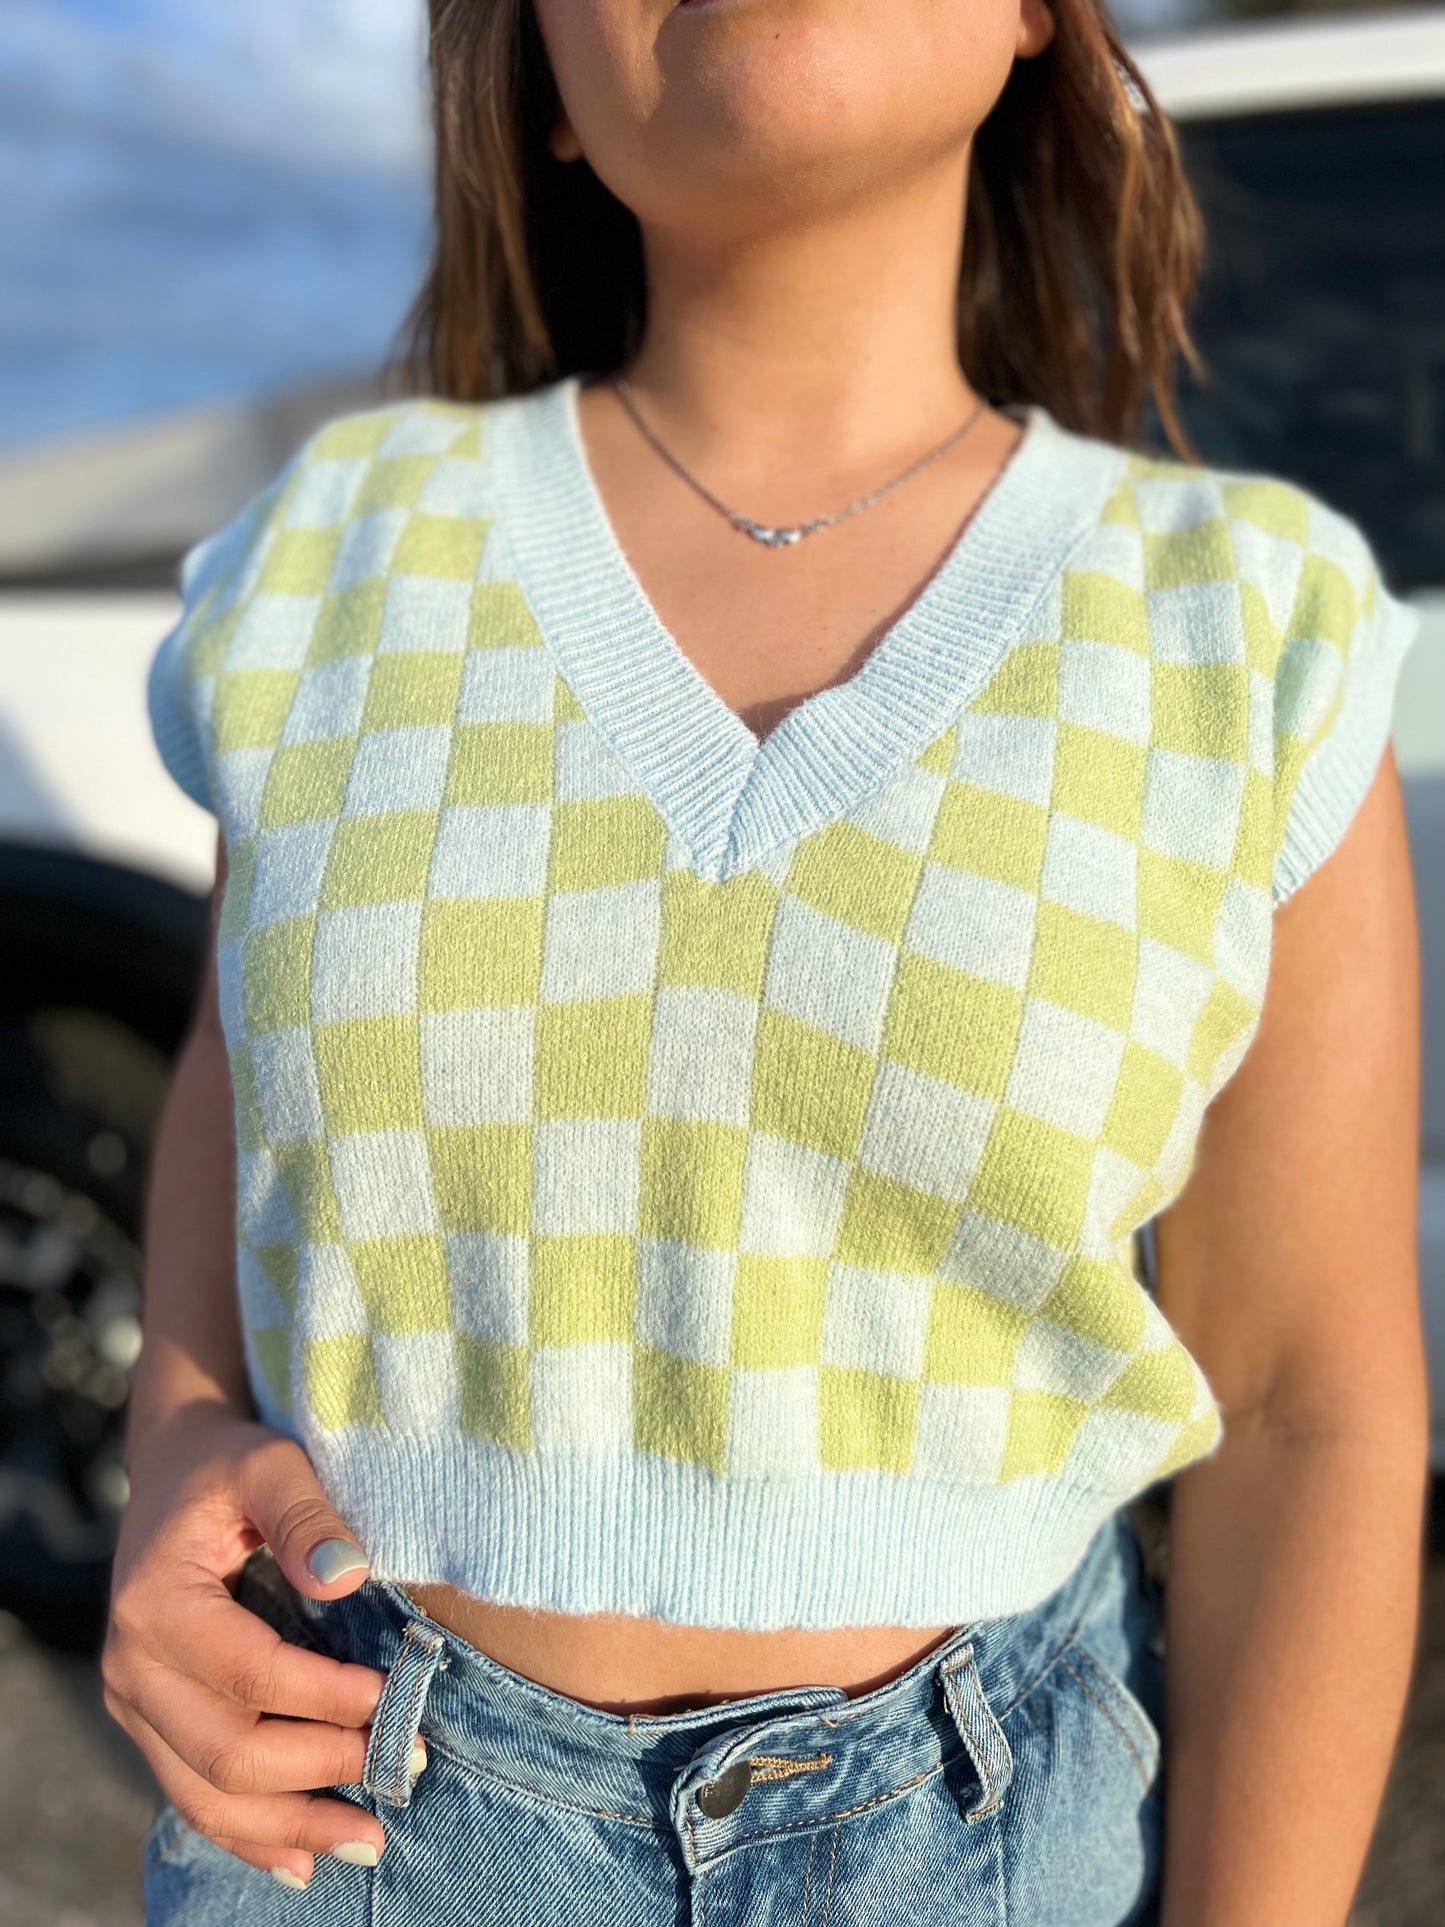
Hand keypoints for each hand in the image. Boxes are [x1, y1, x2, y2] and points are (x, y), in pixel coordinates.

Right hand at [103, 1405, 394, 1890]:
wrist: (174, 1473)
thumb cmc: (230, 1466)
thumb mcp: (270, 1463)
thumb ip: (306, 1513)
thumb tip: (346, 1576)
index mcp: (156, 1604)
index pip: (250, 1674)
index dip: (326, 1697)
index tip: (396, 1699)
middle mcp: (132, 1666)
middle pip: (226, 1751)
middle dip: (319, 1773)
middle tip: (406, 1767)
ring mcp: (135, 1705)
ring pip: (206, 1794)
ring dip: (290, 1827)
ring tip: (369, 1841)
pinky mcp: (152, 1725)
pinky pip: (194, 1796)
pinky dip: (250, 1834)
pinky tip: (302, 1861)